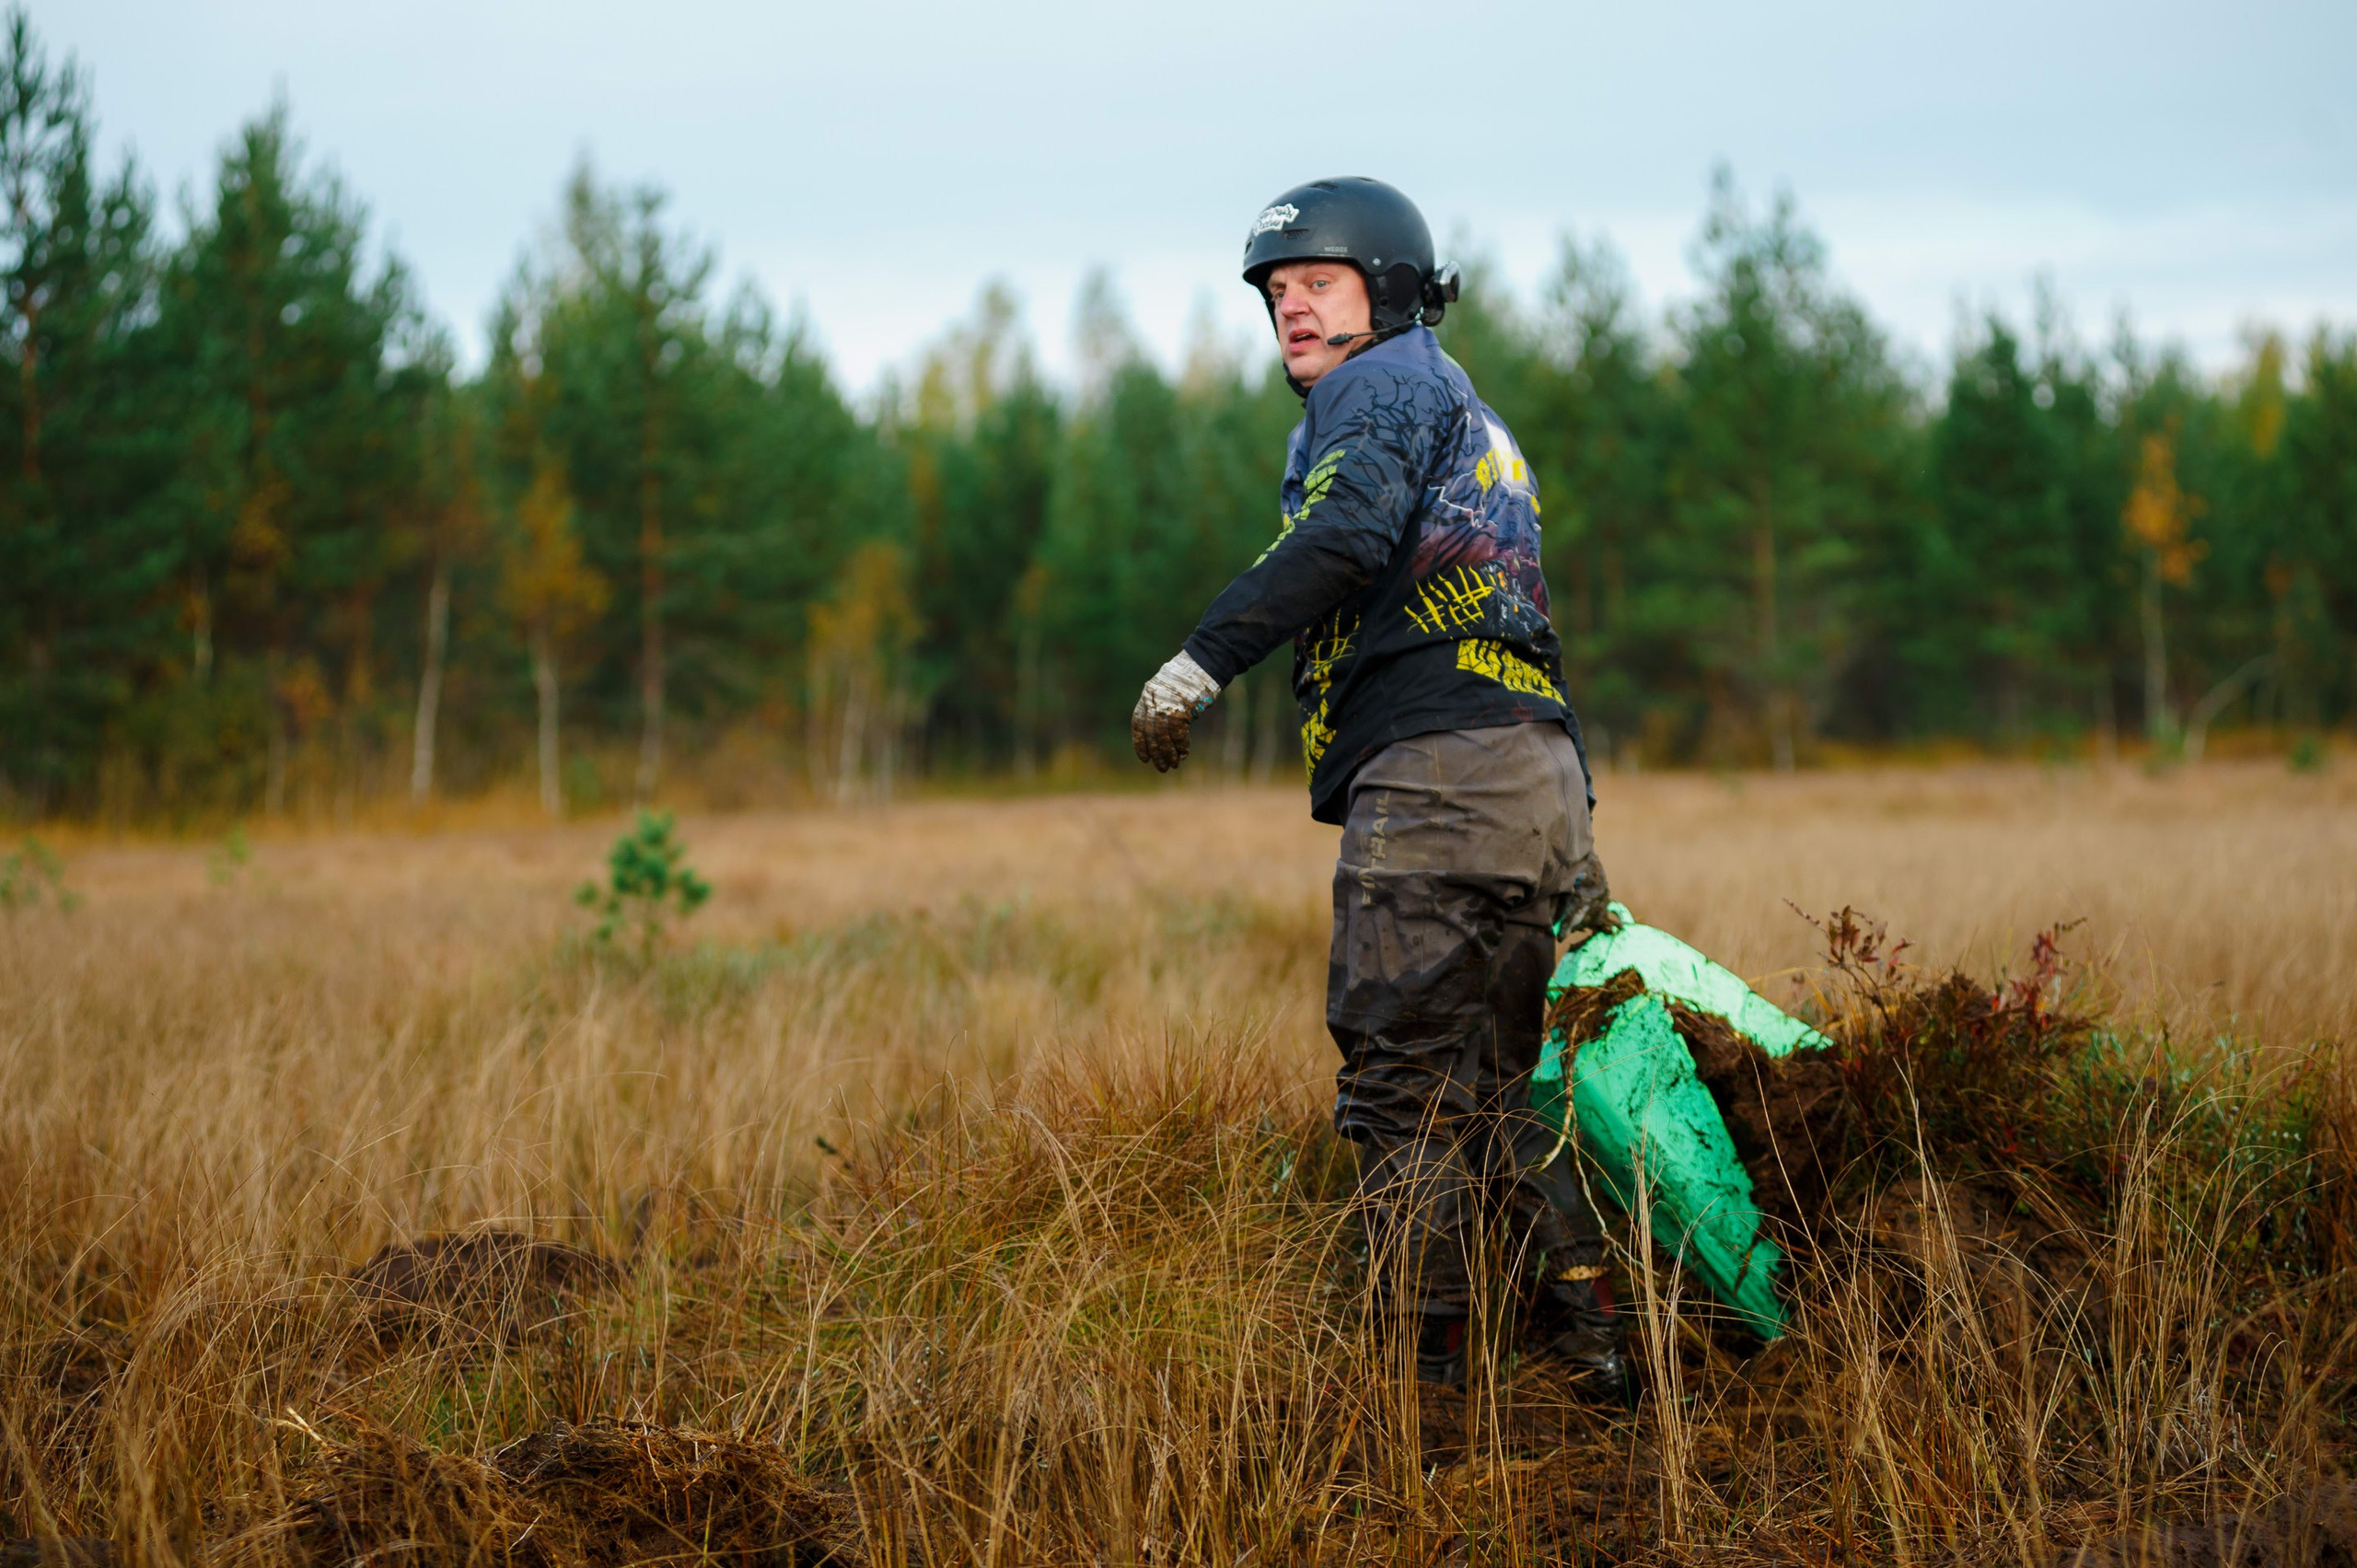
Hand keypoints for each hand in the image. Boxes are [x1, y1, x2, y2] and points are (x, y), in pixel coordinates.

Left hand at [1130, 650, 1221, 772]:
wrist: (1203, 663)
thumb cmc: (1188, 678)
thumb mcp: (1168, 692)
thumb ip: (1162, 708)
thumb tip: (1162, 734)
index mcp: (1147, 696)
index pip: (1137, 723)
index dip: (1140, 743)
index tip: (1144, 758)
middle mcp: (1153, 701)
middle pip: (1150, 734)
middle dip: (1155, 753)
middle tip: (1162, 767)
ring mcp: (1166, 705)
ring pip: (1163, 737)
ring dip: (1168, 753)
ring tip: (1174, 765)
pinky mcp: (1180, 709)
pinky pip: (1178, 734)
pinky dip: (1181, 746)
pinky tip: (1184, 754)